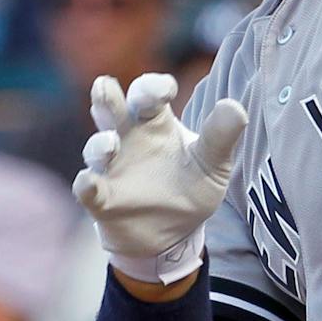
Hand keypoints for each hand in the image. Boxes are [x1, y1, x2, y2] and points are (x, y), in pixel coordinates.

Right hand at [72, 73, 246, 283]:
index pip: (149, 94)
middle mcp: (128, 138)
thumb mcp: (214, 163)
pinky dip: (86, 185)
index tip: (166, 90)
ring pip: (96, 147)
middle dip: (107, 97)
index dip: (153, 87)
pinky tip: (89, 182)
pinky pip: (87, 189)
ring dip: (99, 144)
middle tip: (105, 86)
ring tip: (110, 144)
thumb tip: (235, 106)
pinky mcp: (102, 199)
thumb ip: (221, 136)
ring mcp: (111, 168)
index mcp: (156, 123)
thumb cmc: (192, 187)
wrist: (177, 234)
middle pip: (111, 109)